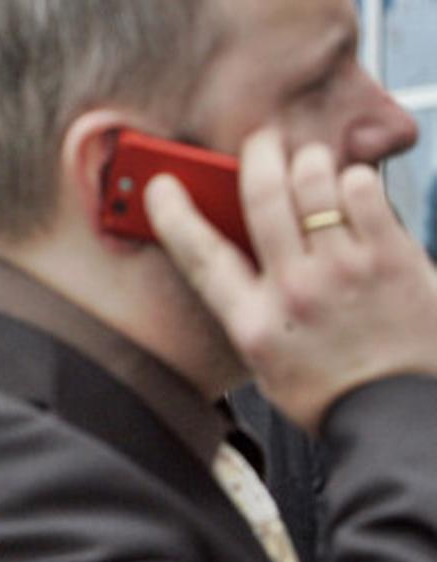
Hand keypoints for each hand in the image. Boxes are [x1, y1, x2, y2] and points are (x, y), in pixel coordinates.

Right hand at [145, 126, 436, 433]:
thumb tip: (239, 250)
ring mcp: (344, 272)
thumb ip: (249, 307)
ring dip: (308, 161)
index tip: (162, 186)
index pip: (199, 254)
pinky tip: (351, 188)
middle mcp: (294, 291)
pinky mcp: (393, 260)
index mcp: (253, 322)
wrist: (399, 418)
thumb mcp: (265, 361)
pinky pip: (363, 192)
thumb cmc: (333, 393)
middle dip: (258, 154)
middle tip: (261, 144)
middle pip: (261, 195)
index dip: (172, 214)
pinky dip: (353, 179)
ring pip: (313, 181)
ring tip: (311, 163)